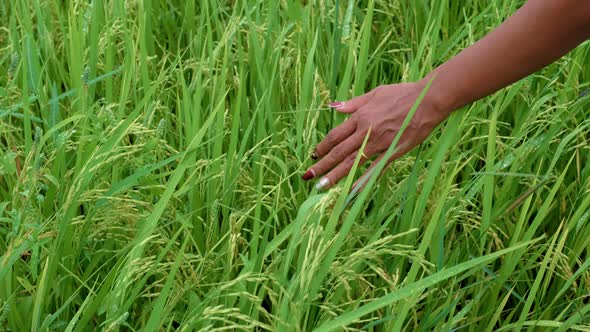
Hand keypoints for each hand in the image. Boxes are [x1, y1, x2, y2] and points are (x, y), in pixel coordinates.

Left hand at [302, 80, 450, 189]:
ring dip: (335, 175)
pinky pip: (375, 169)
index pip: (335, 136)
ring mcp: (380, 144)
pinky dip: (363, 180)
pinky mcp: (394, 152)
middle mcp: (367, 132)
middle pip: (339, 151)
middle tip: (307, 177)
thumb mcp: (374, 94)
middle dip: (322, 165)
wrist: (428, 100)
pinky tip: (352, 190)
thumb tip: (332, 107)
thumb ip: (352, 104)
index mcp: (361, 117)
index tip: (314, 156)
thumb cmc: (402, 94)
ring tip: (322, 186)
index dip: (322, 147)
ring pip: (353, 163)